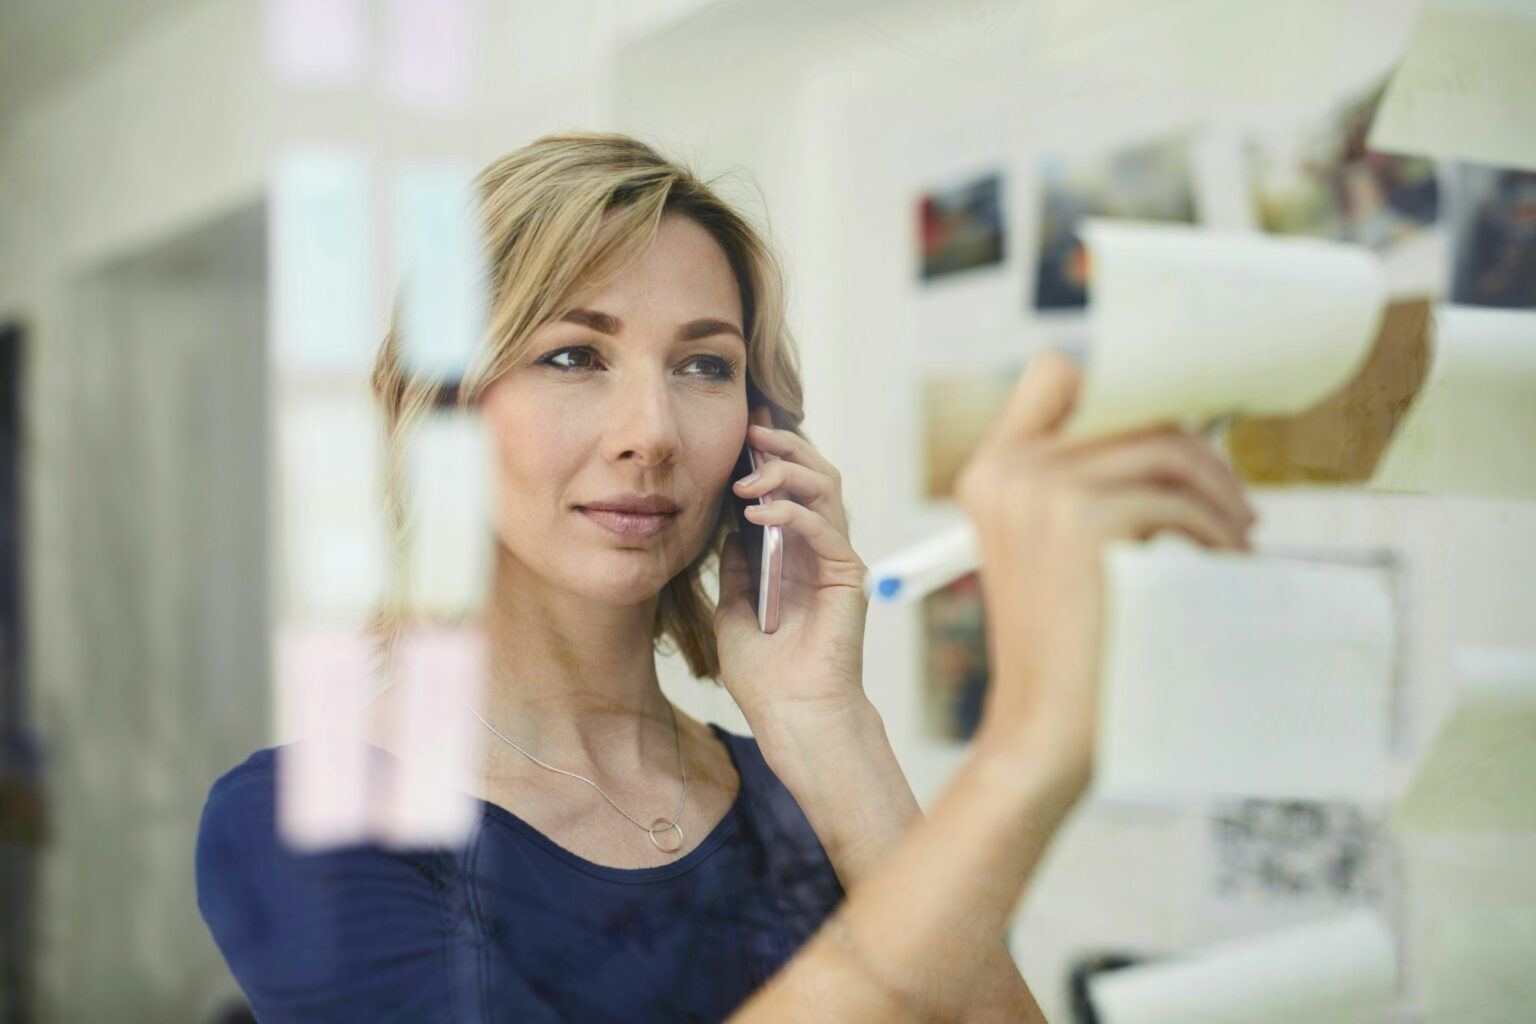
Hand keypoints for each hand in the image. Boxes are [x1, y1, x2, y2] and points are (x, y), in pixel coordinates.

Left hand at [714, 406, 871, 734]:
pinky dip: (792, 510)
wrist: (791, 716)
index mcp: (795, 557)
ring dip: (788, 471)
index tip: (744, 430)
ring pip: (826, 490)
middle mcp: (819, 552)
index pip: (790, 489)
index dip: (772, 456)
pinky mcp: (847, 576)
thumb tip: (728, 527)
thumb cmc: (765, 677)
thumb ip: (736, 568)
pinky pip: (824, 527)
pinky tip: (758, 510)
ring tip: (750, 475)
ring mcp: (836, 561)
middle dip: (784, 448)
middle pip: (815, 476)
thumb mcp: (734, 610)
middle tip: (752, 432)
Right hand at [956, 350, 1255, 798]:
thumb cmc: (1070, 650)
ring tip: (1237, 538)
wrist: (1046, 730)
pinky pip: (1176, 500)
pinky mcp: (1082, 519)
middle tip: (1231, 501)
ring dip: (1217, 490)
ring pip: (1164, 447)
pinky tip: (1224, 563)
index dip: (1120, 388)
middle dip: (1194, 449)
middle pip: (1130, 407)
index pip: (1056, 375)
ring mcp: (1040, 490)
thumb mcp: (1057, 554)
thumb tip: (1183, 428)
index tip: (1173, 430)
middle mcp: (1008, 470)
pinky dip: (1215, 531)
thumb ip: (1088, 486)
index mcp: (992, 473)